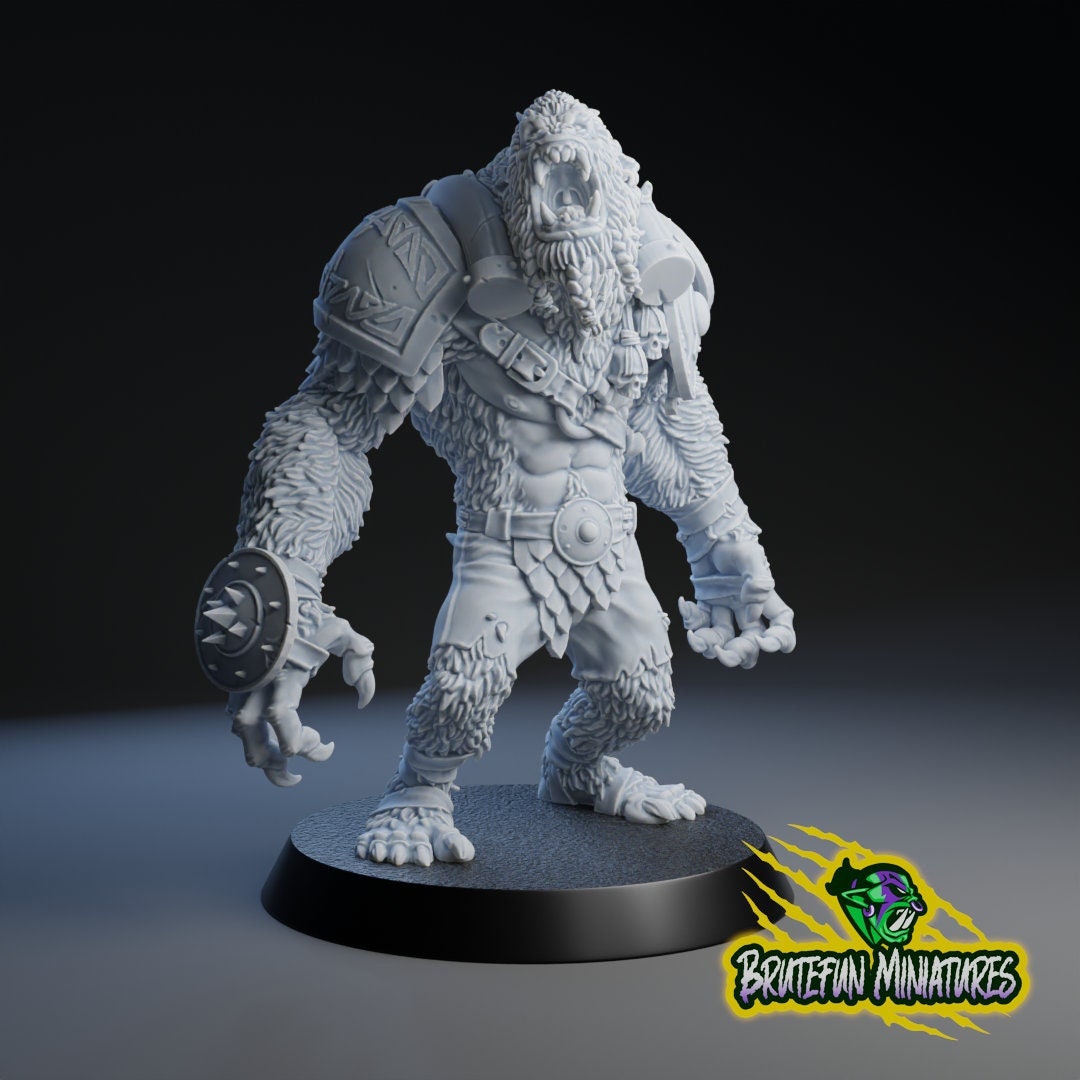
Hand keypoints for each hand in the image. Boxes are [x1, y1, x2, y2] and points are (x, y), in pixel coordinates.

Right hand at [227, 602, 374, 786]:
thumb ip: (361, 662)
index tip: (328, 746)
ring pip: (240, 735)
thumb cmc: (309, 613)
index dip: (308, 747)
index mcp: (283, 677)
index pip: (287, 727)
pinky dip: (252, 733)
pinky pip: (237, 717)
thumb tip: (363, 701)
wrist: (268, 590)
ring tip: (282, 763)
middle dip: (275, 767)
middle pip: (255, 745)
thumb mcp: (342, 632)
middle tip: (295, 776)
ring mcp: (242, 686)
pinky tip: (270, 733)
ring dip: (260, 754)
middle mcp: (257, 687)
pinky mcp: (235, 683)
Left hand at [678, 539, 794, 668]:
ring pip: (722, 640)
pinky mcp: (705, 605)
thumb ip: (757, 583)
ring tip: (696, 638)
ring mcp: (725, 608)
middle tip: (723, 652)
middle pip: (749, 643)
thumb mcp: (750, 557)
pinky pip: (700, 624)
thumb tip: (753, 612)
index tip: (765, 644)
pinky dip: (691, 622)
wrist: (707, 531)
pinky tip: (685, 604)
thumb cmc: (733, 541)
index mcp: (764, 598)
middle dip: (739, 654)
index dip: (779, 640)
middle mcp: (746, 607)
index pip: (780, 626)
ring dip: (710, 646)